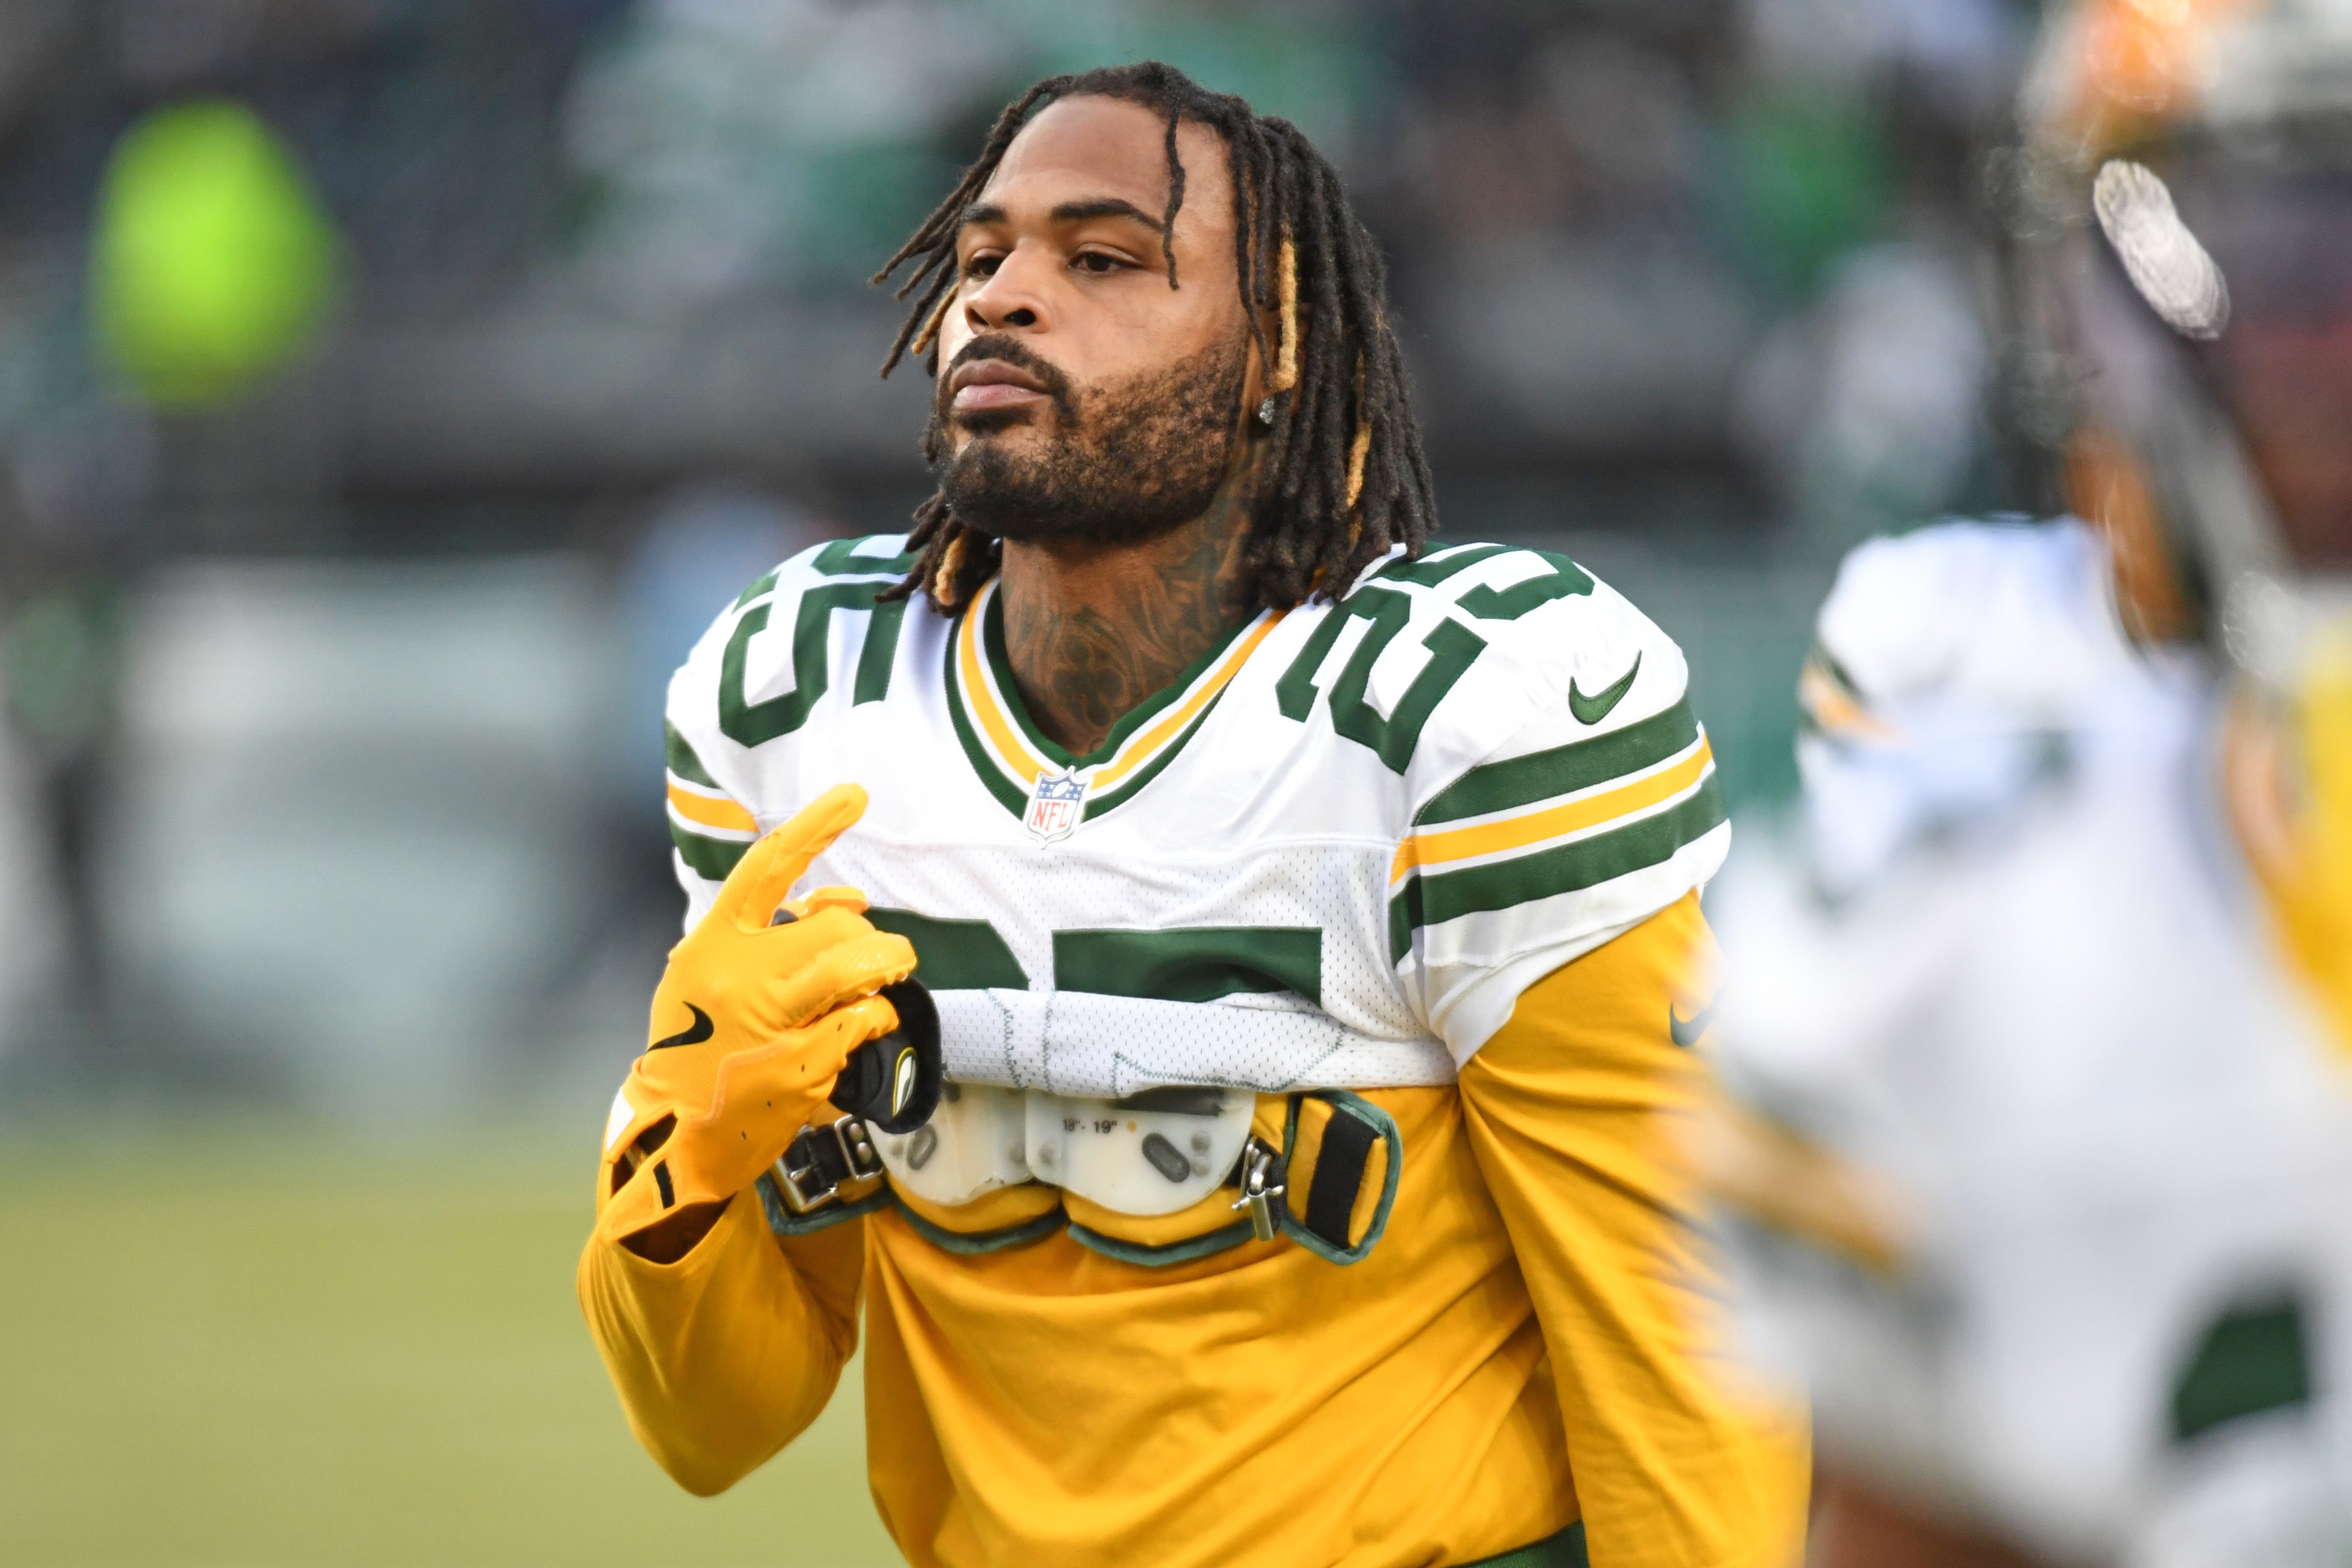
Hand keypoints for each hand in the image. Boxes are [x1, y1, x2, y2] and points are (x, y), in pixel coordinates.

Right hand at [596, 784, 915, 1253]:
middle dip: (870, 939)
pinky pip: (863, 1021)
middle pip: (833, 926)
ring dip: (888, 965)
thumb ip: (773, 933)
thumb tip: (851, 902)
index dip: (816, 826)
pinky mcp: (800, 1065)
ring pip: (856, 967)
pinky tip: (867, 1026)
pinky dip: (875, 1018)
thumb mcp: (716, 973)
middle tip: (887, 954)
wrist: (677, 1128)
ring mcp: (769, 1021)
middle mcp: (738, 975)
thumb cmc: (703, 1041)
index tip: (855, 794)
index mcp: (713, 942)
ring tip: (892, 971)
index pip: (769, 867)